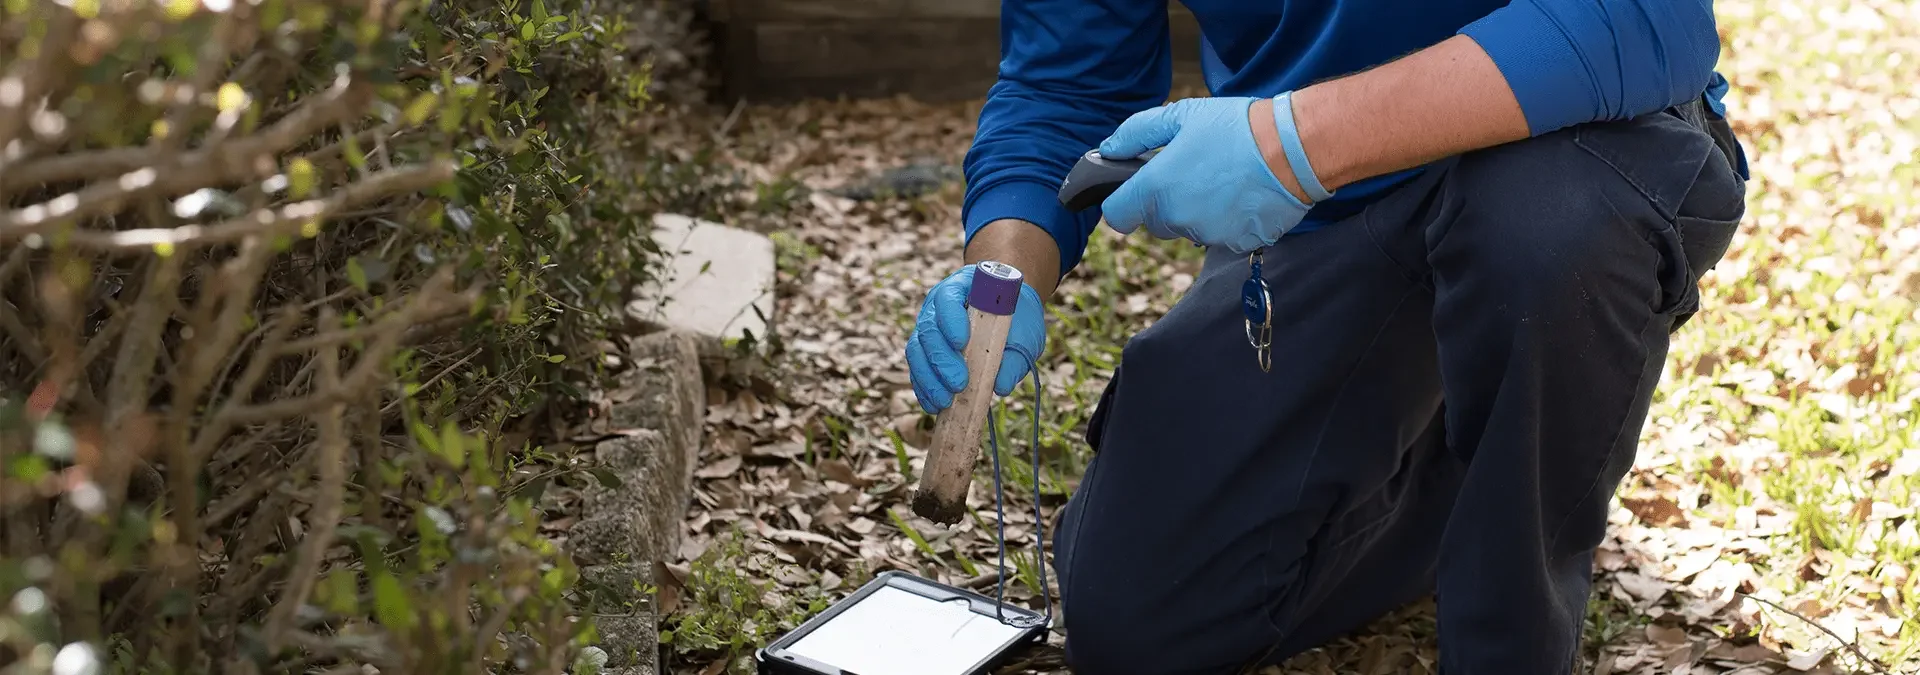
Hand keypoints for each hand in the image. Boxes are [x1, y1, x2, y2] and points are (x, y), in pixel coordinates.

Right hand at [904, 264, 1045, 413]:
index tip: (962, 342)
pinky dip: (924, 389)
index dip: (950, 320)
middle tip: (958, 383)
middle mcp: (937, 307)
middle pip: (928, 329)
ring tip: (945, 401)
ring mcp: (928, 329)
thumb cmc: (1017, 318)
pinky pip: (917, 370)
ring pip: (917, 351)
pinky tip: (934, 405)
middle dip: (941, 359)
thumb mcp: (1026, 333)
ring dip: (929, 379)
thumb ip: (1016, 356)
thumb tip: (1000, 386)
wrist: (1010, 313)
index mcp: (962, 288)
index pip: (948, 299)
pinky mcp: (926, 353)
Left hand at [1098, 96, 1319, 252]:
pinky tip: (1243, 194)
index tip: (1134, 193)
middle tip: (1193, 172)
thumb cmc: (1236, 128)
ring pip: (1190, 229)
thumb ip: (1136, 134)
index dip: (1122, 204)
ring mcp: (1208, 235)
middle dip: (1165, 203)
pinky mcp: (1236, 244)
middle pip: (1156, 223)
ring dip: (1198, 211)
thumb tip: (1108, 149)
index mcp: (1156, 189)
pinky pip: (1221, 236)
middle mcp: (1177, 218)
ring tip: (1224, 178)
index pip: (1116, 216)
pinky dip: (1227, 220)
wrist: (1294, 148)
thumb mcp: (1181, 116)